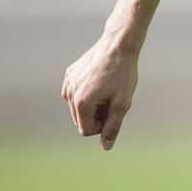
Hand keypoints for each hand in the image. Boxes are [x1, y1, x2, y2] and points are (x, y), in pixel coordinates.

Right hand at [61, 34, 139, 150]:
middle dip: (96, 116)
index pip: (86, 130)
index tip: (114, 112)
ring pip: (77, 108)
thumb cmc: (123, 74)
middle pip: (80, 120)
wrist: (118, 44)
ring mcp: (68, 82)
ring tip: (107, 91)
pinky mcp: (70, 73)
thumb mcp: (122, 104)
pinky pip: (75, 93)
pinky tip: (99, 83)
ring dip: (92, 105)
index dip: (102, 126)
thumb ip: (113, 127)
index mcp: (81, 102)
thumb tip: (106, 146)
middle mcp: (70, 93)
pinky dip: (86, 94)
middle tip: (113, 100)